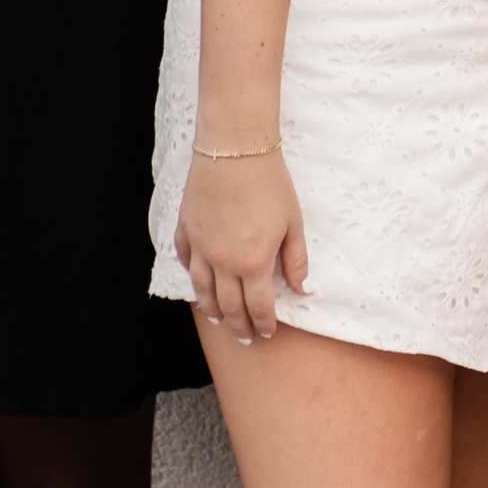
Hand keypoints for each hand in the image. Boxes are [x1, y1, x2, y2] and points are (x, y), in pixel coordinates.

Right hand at [177, 147, 308, 342]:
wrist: (235, 149)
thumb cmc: (270, 184)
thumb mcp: (293, 223)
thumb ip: (296, 260)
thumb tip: (301, 288)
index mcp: (252, 263)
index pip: (257, 307)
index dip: (263, 324)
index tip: (267, 333)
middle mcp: (222, 262)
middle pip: (228, 306)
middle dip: (238, 326)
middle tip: (245, 338)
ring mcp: (200, 246)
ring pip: (202, 290)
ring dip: (212, 309)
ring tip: (219, 319)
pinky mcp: (186, 229)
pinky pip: (185, 260)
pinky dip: (192, 275)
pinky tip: (197, 282)